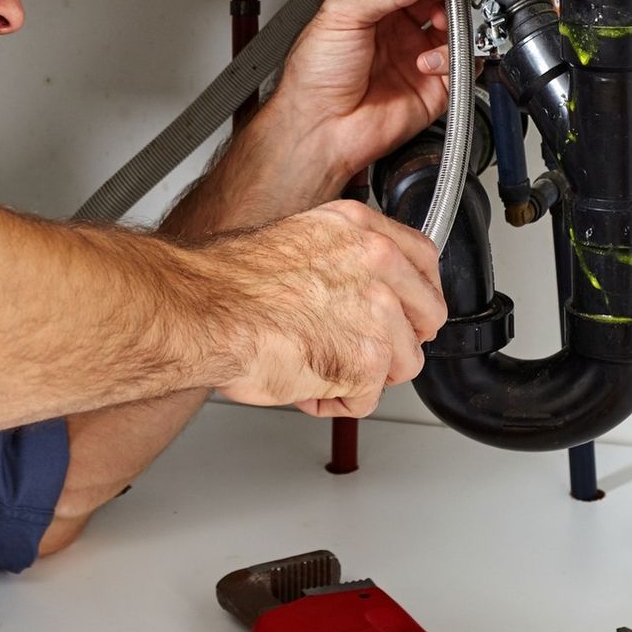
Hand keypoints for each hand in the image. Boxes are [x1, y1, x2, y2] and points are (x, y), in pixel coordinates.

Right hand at [207, 200, 445, 416]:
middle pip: (427, 315)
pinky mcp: (365, 361)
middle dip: (398, 341)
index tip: (409, 311)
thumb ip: (344, 258)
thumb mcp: (300, 239)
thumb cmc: (231, 285)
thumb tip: (361, 285)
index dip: (418, 295)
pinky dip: (335, 403)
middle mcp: (377, 263)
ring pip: (403, 363)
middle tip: (361, 348)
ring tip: (319, 363)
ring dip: (364, 375)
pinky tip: (305, 382)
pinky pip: (366, 399)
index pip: (426, 260)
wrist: (204, 312)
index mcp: (361, 228)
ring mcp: (377, 312)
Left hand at [251, 0, 455, 205]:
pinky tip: (426, 61)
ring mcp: (416, 51)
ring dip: (453, 18)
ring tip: (439, 20)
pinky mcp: (434, 83)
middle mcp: (397, 24)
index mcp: (372, 1)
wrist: (320, 128)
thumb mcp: (340, 13)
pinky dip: (452, 56)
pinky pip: (462, 62)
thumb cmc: (314, 77)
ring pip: (456, 23)